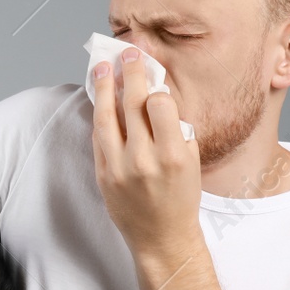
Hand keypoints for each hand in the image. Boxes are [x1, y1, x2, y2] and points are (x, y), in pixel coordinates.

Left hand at [91, 46, 203, 266]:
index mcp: (174, 156)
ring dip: (103, 87)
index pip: (160, 105)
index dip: (156, 86)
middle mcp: (144, 160)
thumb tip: (156, 91)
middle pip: (132, 105)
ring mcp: (119, 168)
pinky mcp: (102, 175)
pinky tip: (100, 99)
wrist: (162, 237)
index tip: (152, 72)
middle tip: (126, 51)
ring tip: (102, 66)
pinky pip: (98, 137)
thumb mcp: (191, 161)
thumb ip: (175, 129)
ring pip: (107, 117)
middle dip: (129, 72)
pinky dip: (99, 115)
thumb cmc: (181, 196)